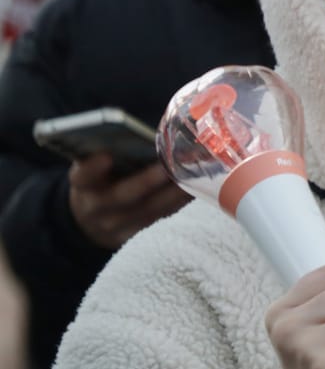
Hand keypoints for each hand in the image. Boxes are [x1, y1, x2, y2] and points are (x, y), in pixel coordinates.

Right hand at [68, 156, 189, 249]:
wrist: (92, 220)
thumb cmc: (102, 180)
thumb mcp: (96, 168)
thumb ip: (112, 151)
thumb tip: (154, 132)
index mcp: (82, 185)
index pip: (82, 177)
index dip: (92, 169)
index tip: (105, 156)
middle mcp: (95, 208)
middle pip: (122, 196)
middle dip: (146, 181)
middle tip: (168, 165)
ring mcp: (116, 226)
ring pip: (149, 210)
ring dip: (173, 192)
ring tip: (194, 173)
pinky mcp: (137, 236)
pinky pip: (162, 218)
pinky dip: (180, 201)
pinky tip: (197, 187)